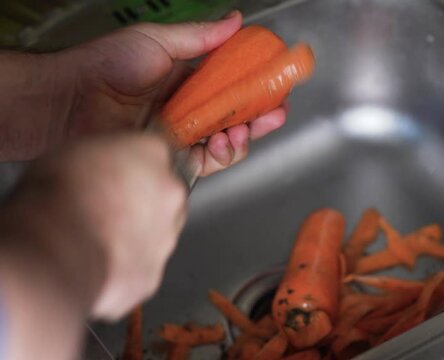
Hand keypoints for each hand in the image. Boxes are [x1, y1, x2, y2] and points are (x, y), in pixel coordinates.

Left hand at [0, 12, 285, 174]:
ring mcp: (179, 135)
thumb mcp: (156, 41)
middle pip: (234, 118)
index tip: (275, 87)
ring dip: (241, 138)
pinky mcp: (169, 159)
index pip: (232, 86)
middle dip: (258, 118)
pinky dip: (220, 156)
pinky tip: (224, 144)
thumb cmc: (104, 66)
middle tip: (274, 115)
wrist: (68, 102)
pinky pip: (204, 163)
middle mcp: (187, 109)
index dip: (256, 88)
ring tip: (242, 130)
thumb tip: (235, 20)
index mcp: (187, 80)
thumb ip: (200, 37)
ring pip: (224, 143)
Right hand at [2, 133, 186, 319]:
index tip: (122, 168)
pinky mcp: (154, 271)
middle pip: (166, 191)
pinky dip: (126, 264)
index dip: (136, 160)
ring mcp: (167, 234)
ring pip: (159, 230)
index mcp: (151, 152)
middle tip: (108, 205)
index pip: (157, 149)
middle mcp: (169, 191)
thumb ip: (105, 151)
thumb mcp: (71, 150)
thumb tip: (103, 159)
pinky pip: (143, 265)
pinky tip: (100, 260)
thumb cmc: (53, 201)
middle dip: (144, 197)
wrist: (52, 253)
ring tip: (98, 235)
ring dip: (137, 231)